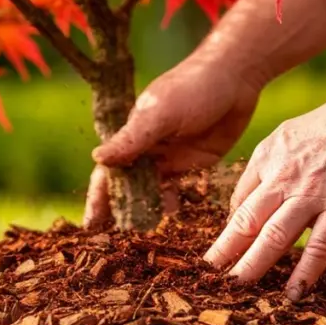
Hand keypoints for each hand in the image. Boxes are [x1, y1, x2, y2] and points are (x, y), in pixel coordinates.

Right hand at [84, 54, 265, 227]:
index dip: (98, 200)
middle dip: (118, 215)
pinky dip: (171, 205)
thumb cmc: (194, 87)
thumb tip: (96, 159)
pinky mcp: (192, 163)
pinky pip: (176, 190)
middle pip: (126, 188)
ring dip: (144, 214)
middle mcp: (146, 149)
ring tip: (141, 241)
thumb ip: (132, 139)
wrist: (236, 77)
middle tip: (111, 247)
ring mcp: (169, 158)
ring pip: (150, 193)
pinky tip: (172, 219)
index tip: (89, 228)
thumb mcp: (161, 113)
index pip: (108, 174)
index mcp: (131, 135)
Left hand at [202, 90, 325, 299]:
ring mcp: (312, 195)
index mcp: (268, 159)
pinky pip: (319, 247)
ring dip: (253, 265)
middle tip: (207, 277)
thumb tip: (246, 201)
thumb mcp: (287, 138)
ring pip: (274, 236)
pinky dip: (304, 272)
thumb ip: (267, 168)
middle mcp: (284, 178)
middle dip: (224, 252)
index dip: (227, 231)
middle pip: (247, 221)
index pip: (240, 202)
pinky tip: (293, 293)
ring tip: (237, 288)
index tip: (219, 253)